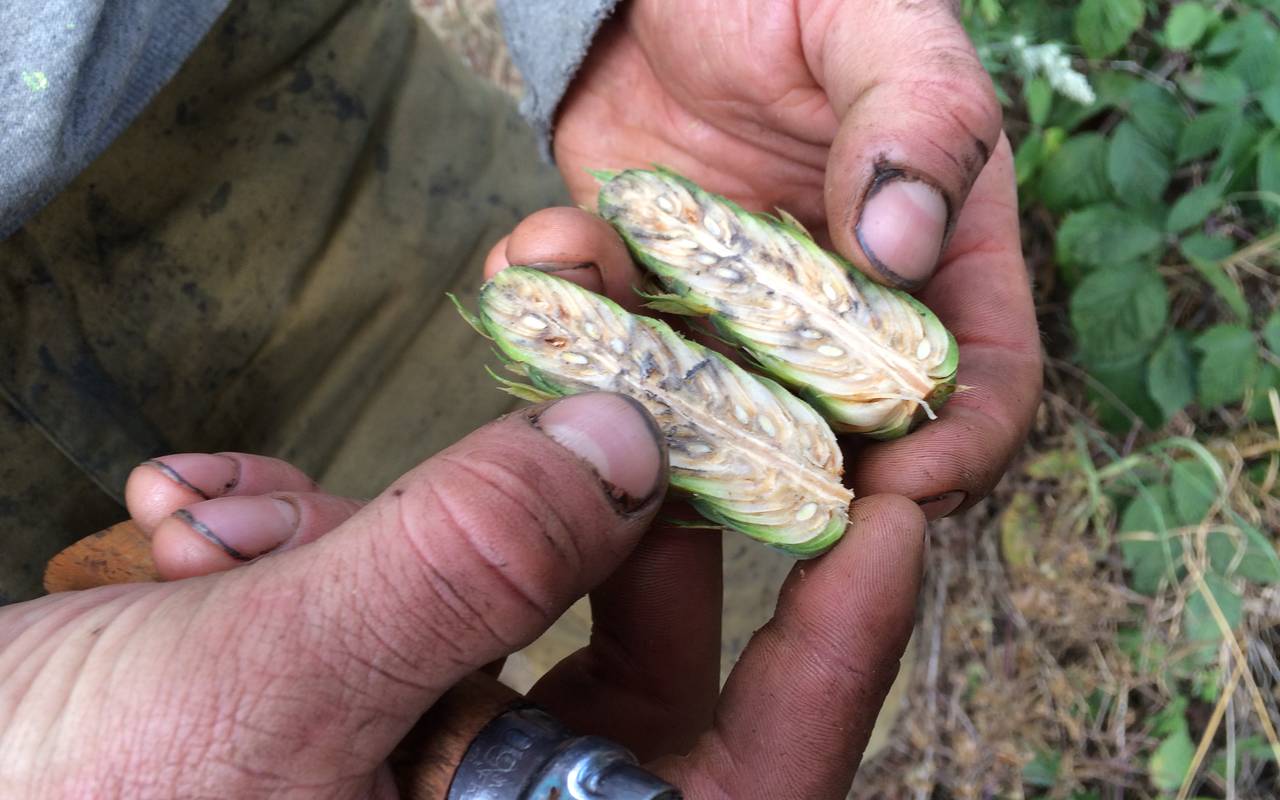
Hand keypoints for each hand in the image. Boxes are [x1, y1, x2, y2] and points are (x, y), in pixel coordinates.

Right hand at [1, 394, 923, 798]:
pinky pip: (395, 617)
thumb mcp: (271, 692)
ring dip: (402, 534)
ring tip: (257, 508)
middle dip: (605, 534)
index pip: (747, 784)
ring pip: (503, 625)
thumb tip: (625, 446)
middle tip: (612, 399)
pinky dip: (316, 551)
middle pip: (635, 680)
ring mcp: (424, 784)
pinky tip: (199, 519)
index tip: (886, 511)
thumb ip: (461, 566)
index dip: (833, 654)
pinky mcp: (354, 726)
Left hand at [548, 0, 1043, 516]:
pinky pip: (608, 347)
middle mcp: (843, 304)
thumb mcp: (872, 23)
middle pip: (848, 435)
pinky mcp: (647, 295)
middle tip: (727, 467)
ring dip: (652, 399)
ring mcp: (738, 312)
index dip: (960, 446)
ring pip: (715, 416)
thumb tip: (904, 247)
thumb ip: (913, 123)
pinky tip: (544, 246)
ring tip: (596, 318)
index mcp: (939, 250)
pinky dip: (565, 321)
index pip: (982, 378)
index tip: (903, 491)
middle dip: (797, 472)